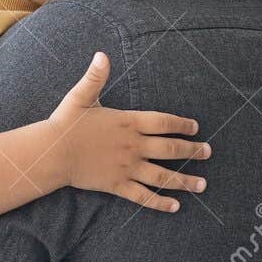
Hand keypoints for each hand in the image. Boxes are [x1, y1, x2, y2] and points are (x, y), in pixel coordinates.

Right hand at [47, 52, 209, 212]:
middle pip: (171, 149)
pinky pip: (143, 196)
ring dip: (185, 181)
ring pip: (163, 175)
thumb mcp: (82, 96)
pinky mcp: (118, 185)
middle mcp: (133, 146)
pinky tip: (175, 207)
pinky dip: (160, 202)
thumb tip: (101, 55)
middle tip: (208, 152)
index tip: (195, 128)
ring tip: (202, 185)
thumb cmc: (65, 124)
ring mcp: (127, 167)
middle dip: (193, 151)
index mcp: (129, 123)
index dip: (182, 125)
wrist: (52, 153)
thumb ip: (95, 77)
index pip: (164, 122)